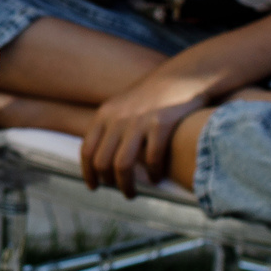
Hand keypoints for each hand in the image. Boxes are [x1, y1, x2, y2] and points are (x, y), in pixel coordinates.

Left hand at [82, 59, 215, 195]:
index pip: (87, 149)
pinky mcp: (162, 123)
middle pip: (102, 161)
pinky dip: (153, 174)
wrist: (183, 76)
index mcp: (105, 114)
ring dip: (126, 185)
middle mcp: (118, 117)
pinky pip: (152, 158)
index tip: (93, 187)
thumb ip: (110, 127)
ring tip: (132, 194)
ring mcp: (139, 120)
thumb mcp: (123, 106)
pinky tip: (156, 178)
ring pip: (123, 165)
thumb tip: (100, 159)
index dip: (88, 172)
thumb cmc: (153, 97)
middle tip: (119, 191)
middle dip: (108, 183)